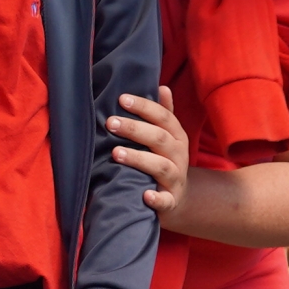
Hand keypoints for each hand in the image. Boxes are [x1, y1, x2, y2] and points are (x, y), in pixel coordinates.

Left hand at [110, 86, 190, 216]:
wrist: (178, 199)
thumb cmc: (165, 160)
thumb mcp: (168, 137)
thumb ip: (164, 114)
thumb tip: (162, 86)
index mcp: (176, 136)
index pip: (163, 117)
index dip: (143, 107)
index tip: (121, 99)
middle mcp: (178, 155)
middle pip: (159, 138)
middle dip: (134, 129)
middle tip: (110, 122)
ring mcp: (176, 179)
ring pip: (160, 166)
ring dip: (138, 159)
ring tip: (115, 153)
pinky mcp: (171, 202)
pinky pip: (166, 201)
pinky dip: (157, 198)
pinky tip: (145, 195)